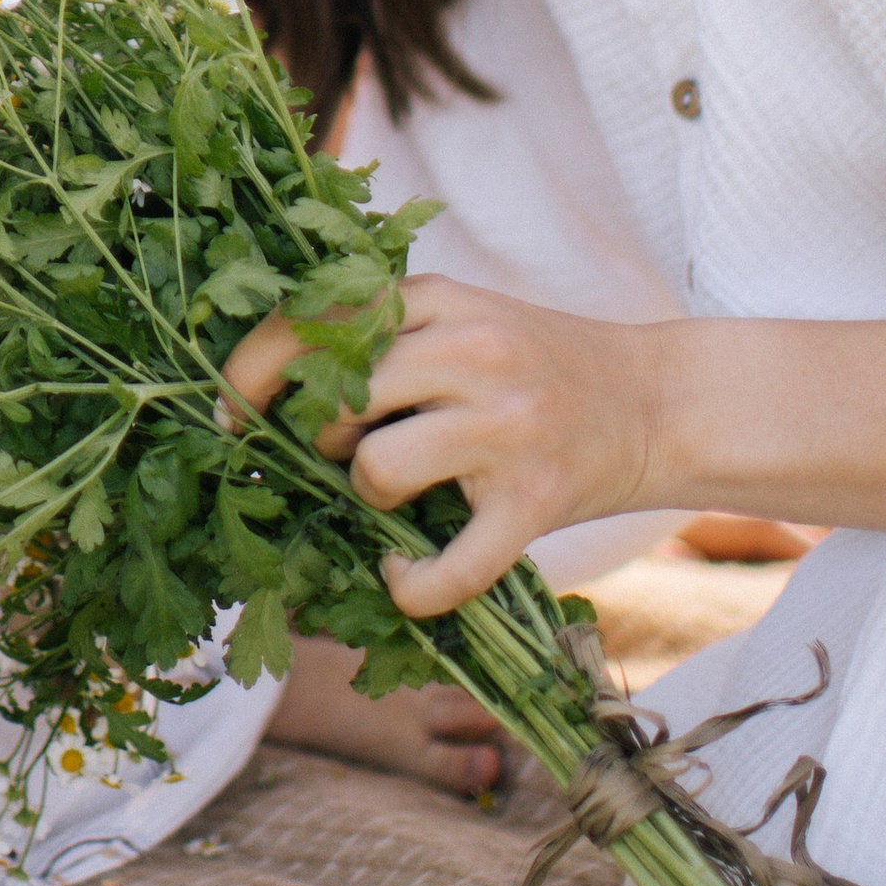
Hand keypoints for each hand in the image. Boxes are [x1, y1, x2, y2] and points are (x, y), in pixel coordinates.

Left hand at [221, 273, 667, 616]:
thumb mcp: (461, 317)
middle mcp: (471, 352)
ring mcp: (505, 428)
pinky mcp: (534, 503)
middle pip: (338, 398)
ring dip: (366, 497)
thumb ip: (385, 335)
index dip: (253, 369)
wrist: (659, 403)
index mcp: (440, 298)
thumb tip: (269, 385)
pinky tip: (400, 578)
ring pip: (376, 471)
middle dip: (317, 437)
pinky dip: (409, 587)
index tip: (225, 409)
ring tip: (392, 495)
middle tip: (340, 452)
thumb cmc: (536, 364)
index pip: (317, 320)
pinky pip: (445, 568)